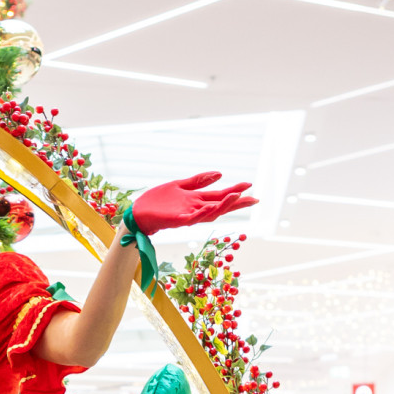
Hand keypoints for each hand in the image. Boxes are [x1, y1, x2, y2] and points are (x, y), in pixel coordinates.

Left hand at [130, 172, 257, 236]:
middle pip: (220, 206)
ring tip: (238, 196)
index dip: (235, 191)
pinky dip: (204, 213)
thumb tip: (220, 173)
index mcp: (197, 200)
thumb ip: (199, 181)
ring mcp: (188, 215)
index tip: (250, 185)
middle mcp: (196, 209)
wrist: (138, 212)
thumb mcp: (180, 185)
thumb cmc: (157, 201)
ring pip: (211, 212)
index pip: (220, 196)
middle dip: (237, 203)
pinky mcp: (178, 220)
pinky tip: (213, 206)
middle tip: (255, 199)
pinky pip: (194, 217)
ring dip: (224, 205)